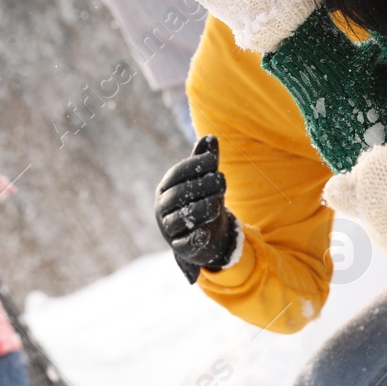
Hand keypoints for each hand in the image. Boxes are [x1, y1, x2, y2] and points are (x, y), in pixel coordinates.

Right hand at [154, 136, 242, 282]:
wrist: (208, 235)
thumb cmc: (204, 200)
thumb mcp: (207, 180)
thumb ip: (207, 160)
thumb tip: (210, 137)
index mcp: (166, 188)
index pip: (176, 174)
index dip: (193, 165)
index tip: (213, 161)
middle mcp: (163, 208)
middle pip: (178, 195)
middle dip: (201, 186)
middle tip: (222, 181)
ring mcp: (170, 229)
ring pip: (180, 219)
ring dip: (200, 210)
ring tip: (217, 205)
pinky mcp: (181, 248)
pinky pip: (184, 244)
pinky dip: (193, 238)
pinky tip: (203, 233)